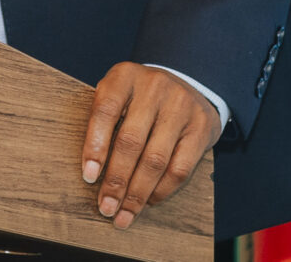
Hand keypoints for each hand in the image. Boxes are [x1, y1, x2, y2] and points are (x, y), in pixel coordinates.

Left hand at [81, 63, 220, 228]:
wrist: (188, 85)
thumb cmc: (140, 98)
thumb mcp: (119, 94)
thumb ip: (105, 122)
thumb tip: (91, 174)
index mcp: (125, 75)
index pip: (105, 111)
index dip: (95, 146)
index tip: (89, 177)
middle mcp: (154, 86)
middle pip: (130, 141)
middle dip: (116, 181)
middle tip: (106, 208)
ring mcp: (181, 105)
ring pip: (155, 159)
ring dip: (137, 193)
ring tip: (124, 215)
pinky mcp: (202, 126)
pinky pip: (179, 168)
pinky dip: (161, 190)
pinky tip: (149, 201)